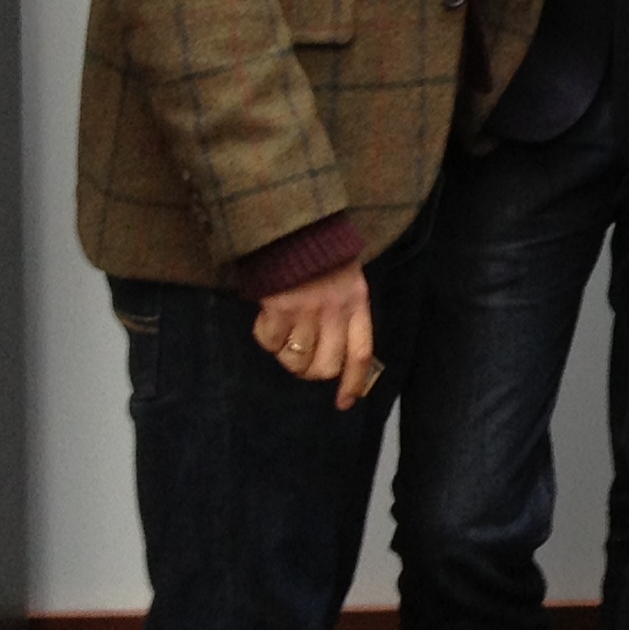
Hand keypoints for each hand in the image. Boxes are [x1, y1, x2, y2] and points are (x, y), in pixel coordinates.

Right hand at [252, 261, 377, 409]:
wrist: (294, 227)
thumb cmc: (321, 254)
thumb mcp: (348, 280)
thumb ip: (346, 311)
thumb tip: (337, 353)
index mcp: (357, 303)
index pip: (361, 354)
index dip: (354, 382)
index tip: (345, 402)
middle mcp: (335, 311)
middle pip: (326, 367)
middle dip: (311, 372)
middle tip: (302, 359)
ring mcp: (307, 311)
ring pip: (297, 361)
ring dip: (287, 356)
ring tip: (284, 336)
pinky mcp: (280, 309)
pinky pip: (271, 344)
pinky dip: (266, 339)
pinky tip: (267, 320)